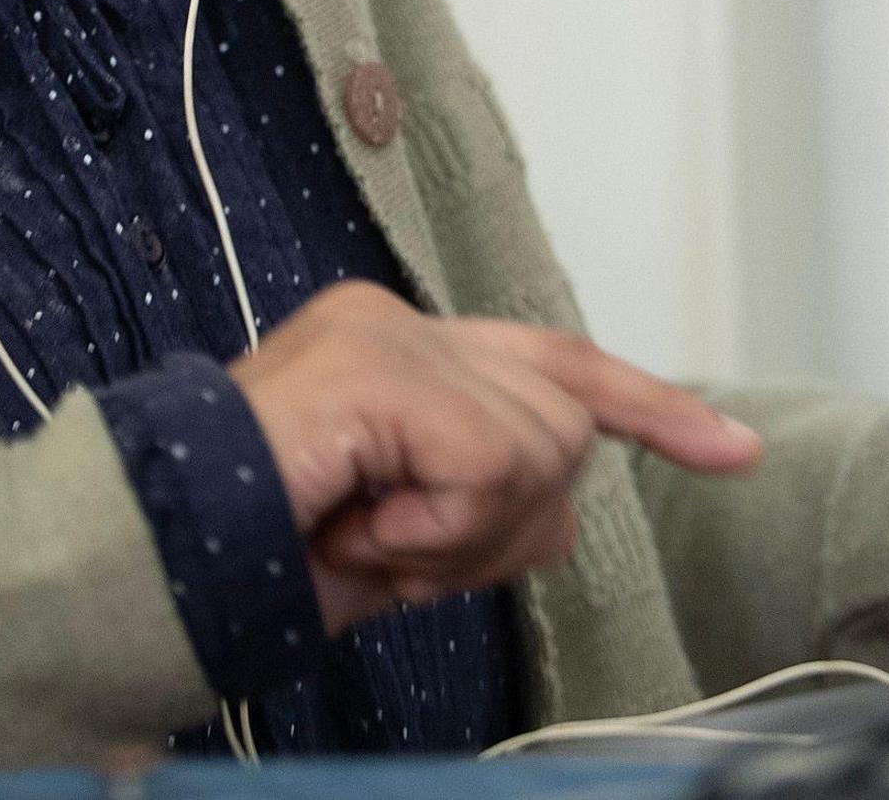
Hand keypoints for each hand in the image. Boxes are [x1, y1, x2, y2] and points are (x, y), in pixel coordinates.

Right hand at [230, 281, 761, 630]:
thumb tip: (567, 507)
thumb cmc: (257, 558)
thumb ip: (484, 502)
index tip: (734, 451)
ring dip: (466, 535)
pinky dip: (439, 528)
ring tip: (370, 541)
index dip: (653, 407)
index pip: (559, 363)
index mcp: (400, 350)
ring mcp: (387, 334)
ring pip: (542, 450)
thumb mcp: (400, 538)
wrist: (154, 568)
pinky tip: (364, 530)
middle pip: (565, 424)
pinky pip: (490, 465)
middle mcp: (395, 320)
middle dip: (507, 523)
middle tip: (397, 552)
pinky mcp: (378, 367)